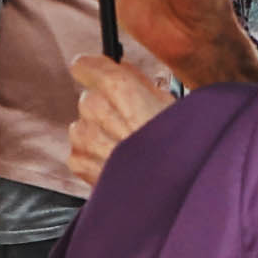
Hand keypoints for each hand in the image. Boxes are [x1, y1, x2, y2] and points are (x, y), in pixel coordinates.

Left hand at [65, 51, 174, 189]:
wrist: (170, 193)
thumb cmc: (179, 151)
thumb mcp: (171, 104)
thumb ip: (140, 83)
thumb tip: (124, 71)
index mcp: (119, 88)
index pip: (86, 65)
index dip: (95, 70)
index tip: (102, 75)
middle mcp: (95, 108)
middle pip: (89, 97)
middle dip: (106, 106)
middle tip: (131, 123)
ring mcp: (84, 137)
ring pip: (83, 124)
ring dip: (99, 132)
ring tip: (127, 147)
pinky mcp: (79, 161)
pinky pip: (81, 150)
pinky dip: (95, 155)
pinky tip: (119, 162)